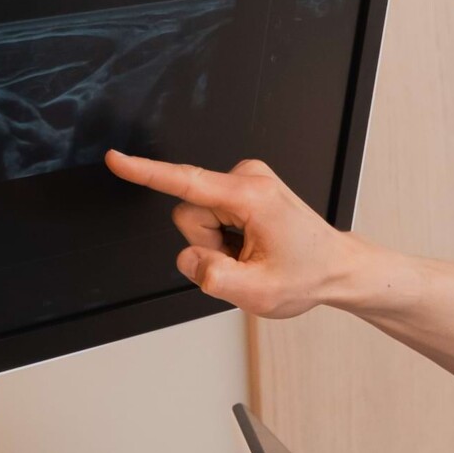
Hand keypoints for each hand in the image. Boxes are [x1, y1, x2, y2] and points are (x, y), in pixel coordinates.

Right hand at [103, 150, 365, 319]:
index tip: (116, 159)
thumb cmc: (309, 275)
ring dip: (219, 246)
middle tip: (245, 262)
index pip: (186, 184)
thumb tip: (189, 260)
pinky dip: (228, 239)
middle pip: (189, 216)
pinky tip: (254, 247)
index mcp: (251, 197)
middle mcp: (248, 179)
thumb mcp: (260, 293)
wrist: (337, 267)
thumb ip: (214, 279)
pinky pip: (213, 217)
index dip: (146, 173)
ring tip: (253, 255)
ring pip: (199, 219)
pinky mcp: (245, 188)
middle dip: (208, 247)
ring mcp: (247, 181)